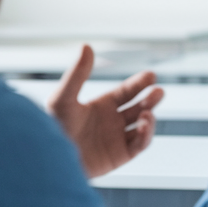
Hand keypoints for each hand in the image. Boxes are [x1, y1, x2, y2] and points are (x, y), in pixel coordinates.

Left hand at [49, 45, 164, 177]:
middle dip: (151, 99)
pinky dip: (146, 135)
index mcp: (100, 106)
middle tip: (158, 91)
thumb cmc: (50, 129)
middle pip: (139, 107)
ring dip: (149, 118)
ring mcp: (116, 139)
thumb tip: (86, 46)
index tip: (151, 76)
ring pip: (142, 126)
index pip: (126, 92)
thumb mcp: (63, 97)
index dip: (140, 83)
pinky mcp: (119, 157)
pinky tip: (143, 125)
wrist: (49, 160)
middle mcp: (111, 122)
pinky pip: (139, 145)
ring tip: (147, 113)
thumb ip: (78, 73)